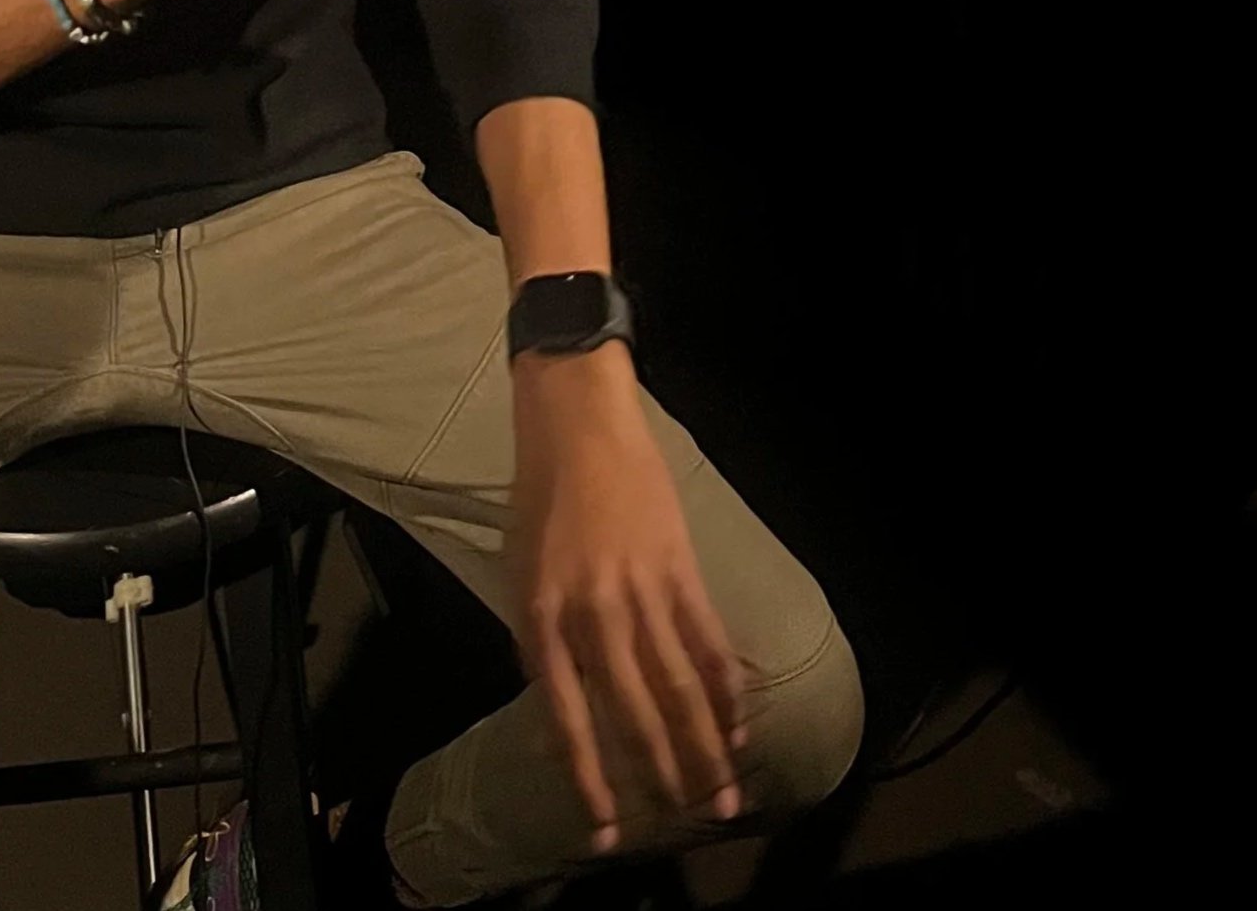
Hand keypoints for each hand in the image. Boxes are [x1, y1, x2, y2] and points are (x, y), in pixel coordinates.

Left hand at [510, 349, 745, 853]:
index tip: (607, 832)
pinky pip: (706, 640)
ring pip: (677, 687)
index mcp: (544, 621)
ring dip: (703, 746)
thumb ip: (539, 647)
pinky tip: (737, 724)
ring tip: (723, 793)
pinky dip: (724, 686)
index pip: (570, 721)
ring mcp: (640, 592)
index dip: (590, 780)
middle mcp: (593, 616)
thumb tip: (564, 712)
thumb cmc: (539, 502)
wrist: (577, 425)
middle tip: (685, 821)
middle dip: (661, 776)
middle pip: (634, 713)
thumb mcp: (519, 579)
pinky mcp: (678, 567)